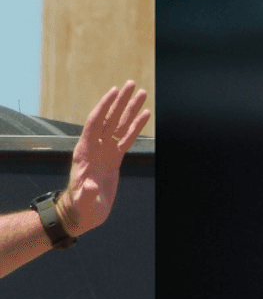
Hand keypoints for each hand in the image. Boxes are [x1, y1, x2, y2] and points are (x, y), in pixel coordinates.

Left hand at [56, 81, 151, 236]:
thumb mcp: (84, 202)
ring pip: (119, 125)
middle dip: (120, 102)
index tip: (114, 92)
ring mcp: (105, 152)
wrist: (82, 213)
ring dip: (130, 110)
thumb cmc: (82, 208)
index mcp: (85, 152)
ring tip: (141, 94)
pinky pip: (126, 139)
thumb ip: (86, 192)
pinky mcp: (114, 159)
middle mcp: (95, 147)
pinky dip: (135, 126)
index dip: (104, 107)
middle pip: (109, 119)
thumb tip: (90, 185)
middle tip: (132, 85)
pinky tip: (144, 115)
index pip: (96, 123)